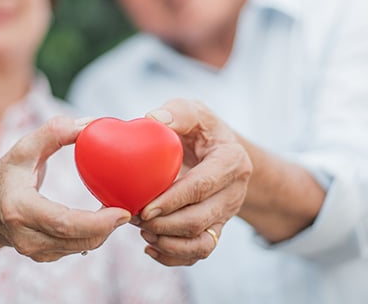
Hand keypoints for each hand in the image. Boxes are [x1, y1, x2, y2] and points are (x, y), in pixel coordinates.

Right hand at [0, 116, 130, 261]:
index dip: (97, 222)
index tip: (122, 212)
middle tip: (129, 210)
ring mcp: (33, 251)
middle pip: (77, 239)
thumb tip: (88, 124)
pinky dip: (94, 236)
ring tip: (118, 211)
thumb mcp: (23, 148)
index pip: (63, 222)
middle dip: (108, 227)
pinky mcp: (43, 257)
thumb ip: (53, 132)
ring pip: (81, 247)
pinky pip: (76, 249)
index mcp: (18, 208)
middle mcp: (25, 236)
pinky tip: (103, 220)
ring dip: (104, 232)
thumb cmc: (6, 175)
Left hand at [135, 99, 252, 265]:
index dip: (173, 200)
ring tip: (142, 231)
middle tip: (134, 217)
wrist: (216, 149)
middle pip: (200, 220)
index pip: (202, 186)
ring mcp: (226, 214)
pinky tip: (149, 248)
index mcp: (231, 160)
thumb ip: (176, 113)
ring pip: (202, 243)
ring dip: (168, 243)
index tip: (145, 207)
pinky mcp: (216, 228)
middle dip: (165, 225)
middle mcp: (234, 191)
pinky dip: (173, 256)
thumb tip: (153, 119)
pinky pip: (199, 253)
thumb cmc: (199, 128)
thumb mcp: (193, 112)